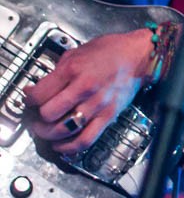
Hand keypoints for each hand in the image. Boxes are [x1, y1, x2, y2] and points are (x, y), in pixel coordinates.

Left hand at [23, 29, 153, 154]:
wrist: (141, 55)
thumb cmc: (113, 50)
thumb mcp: (78, 51)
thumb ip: (58, 71)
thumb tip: (40, 87)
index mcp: (73, 69)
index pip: (38, 95)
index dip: (28, 100)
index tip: (30, 100)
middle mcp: (84, 88)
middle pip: (48, 115)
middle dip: (37, 118)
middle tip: (37, 116)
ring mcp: (97, 104)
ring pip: (63, 130)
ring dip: (49, 134)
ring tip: (47, 130)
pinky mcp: (109, 116)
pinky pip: (85, 140)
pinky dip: (68, 147)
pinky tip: (62, 144)